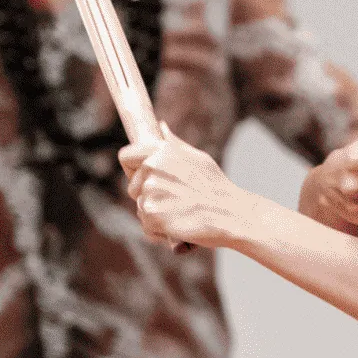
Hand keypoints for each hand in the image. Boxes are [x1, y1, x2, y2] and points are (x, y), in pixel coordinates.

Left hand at [120, 126, 251, 249]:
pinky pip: (146, 226)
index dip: (133, 169)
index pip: (126, 156)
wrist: (231, 213)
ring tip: (181, 213)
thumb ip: (173, 144)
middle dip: (148, 197)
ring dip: (157, 214)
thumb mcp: (197, 158)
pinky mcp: (151, 212)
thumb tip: (161, 127)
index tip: (146, 178)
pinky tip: (179, 224)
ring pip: (141, 207)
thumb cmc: (216, 188)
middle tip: (175, 201)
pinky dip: (160, 230)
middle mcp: (153, 167)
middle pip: (132, 187)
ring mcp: (150, 190)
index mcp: (162, 151)